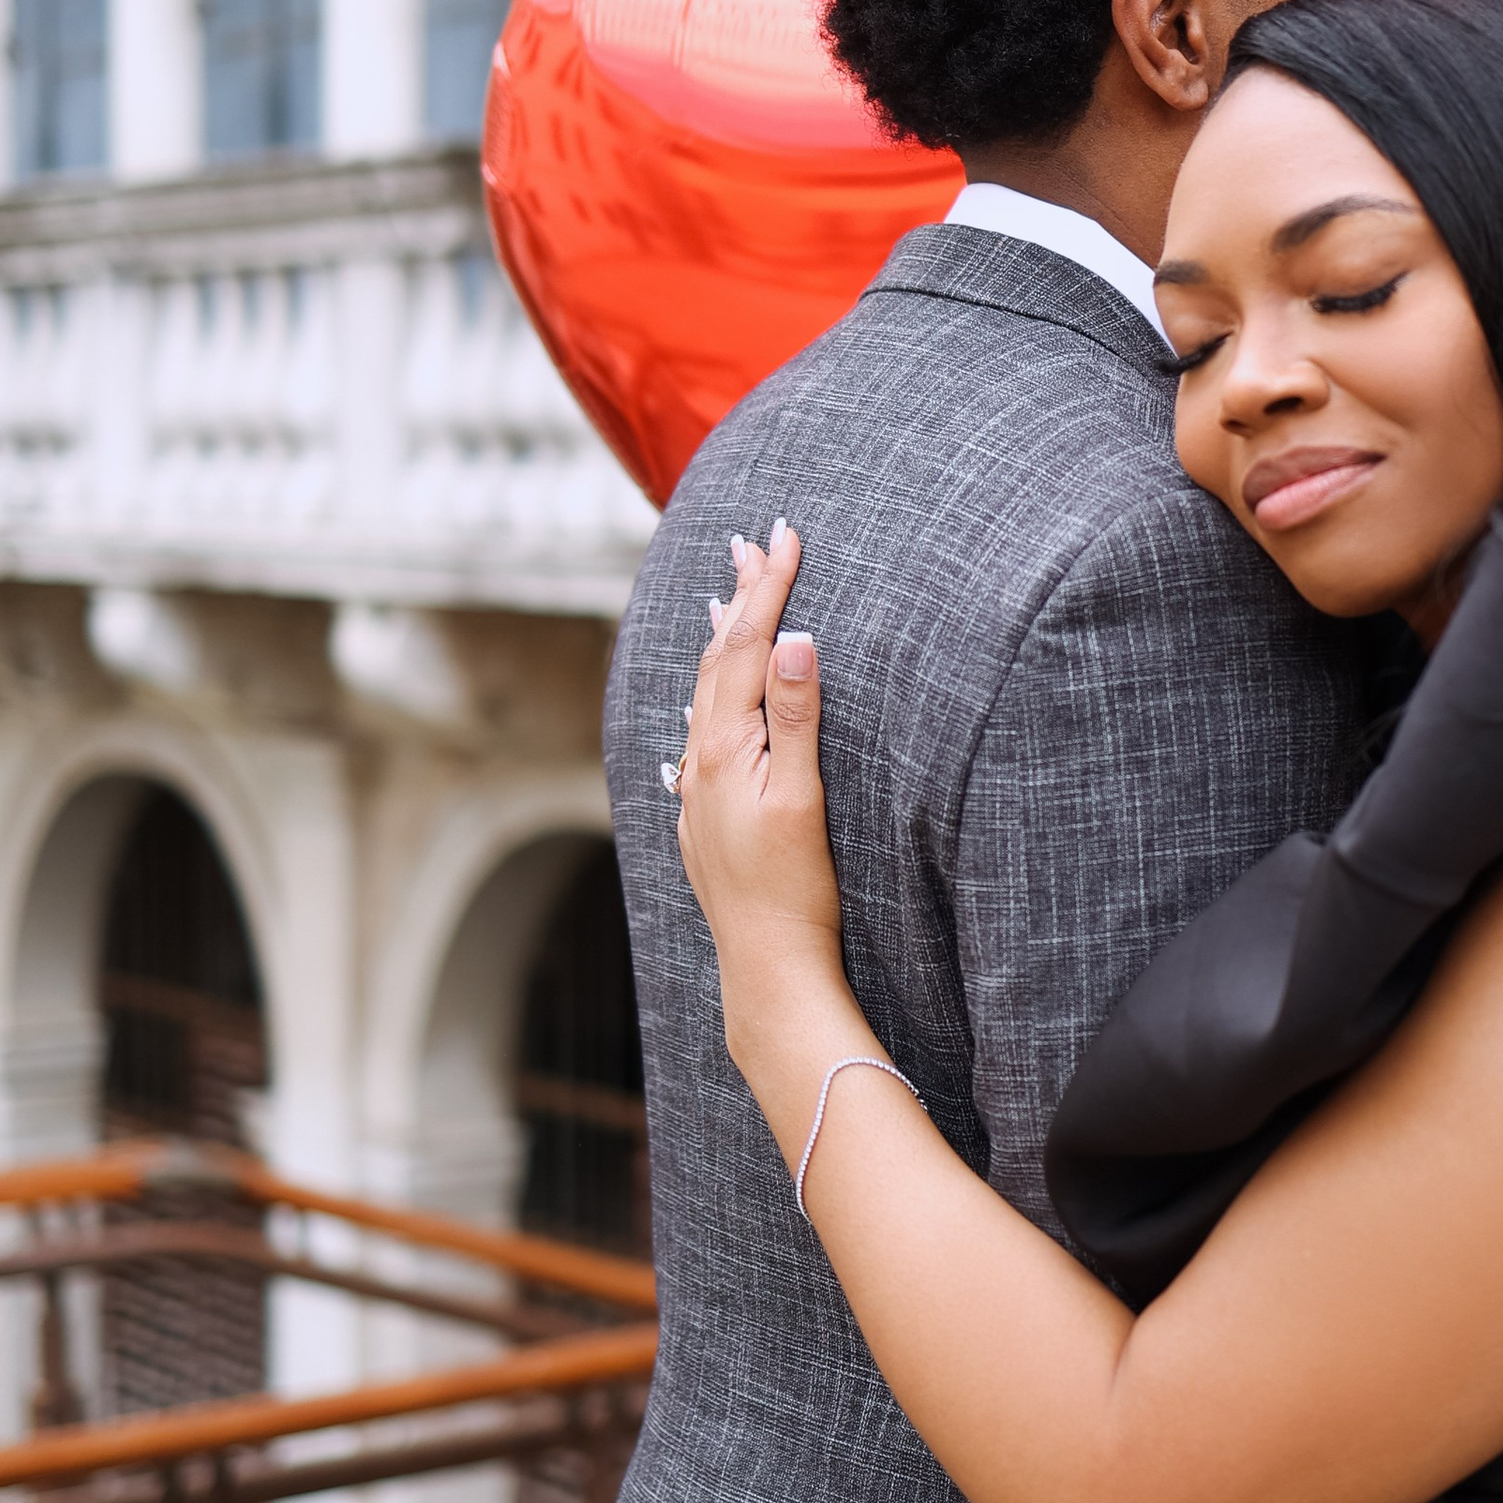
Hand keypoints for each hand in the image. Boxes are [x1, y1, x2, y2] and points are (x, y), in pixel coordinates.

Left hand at [674, 521, 848, 1030]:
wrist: (767, 967)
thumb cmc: (795, 890)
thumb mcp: (804, 796)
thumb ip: (797, 716)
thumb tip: (795, 641)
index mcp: (723, 748)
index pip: (748, 647)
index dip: (769, 588)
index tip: (786, 536)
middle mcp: (699, 762)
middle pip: (718, 661)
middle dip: (741, 598)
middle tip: (753, 543)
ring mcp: (698, 791)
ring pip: (705, 695)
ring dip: (722, 642)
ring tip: (727, 598)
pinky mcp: (707, 816)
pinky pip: (704, 731)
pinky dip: (715, 693)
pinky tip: (716, 697)